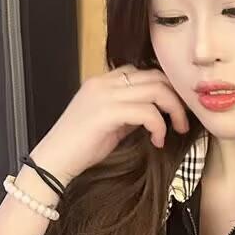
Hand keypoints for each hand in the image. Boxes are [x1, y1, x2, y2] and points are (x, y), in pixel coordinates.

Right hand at [31, 66, 189, 185]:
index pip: (143, 71)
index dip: (165, 88)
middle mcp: (103, 82)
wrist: (52, 162)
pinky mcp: (106, 112)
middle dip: (175, 98)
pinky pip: (147, 112)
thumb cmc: (79, 148)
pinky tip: (157, 141)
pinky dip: (159, 126)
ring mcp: (104, 95)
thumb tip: (155, 113)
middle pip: (155, 76)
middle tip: (182, 121)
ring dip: (173, 111)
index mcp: (102, 82)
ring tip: (175, 131)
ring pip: (156, 90)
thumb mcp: (109, 123)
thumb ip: (129, 112)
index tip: (174, 110)